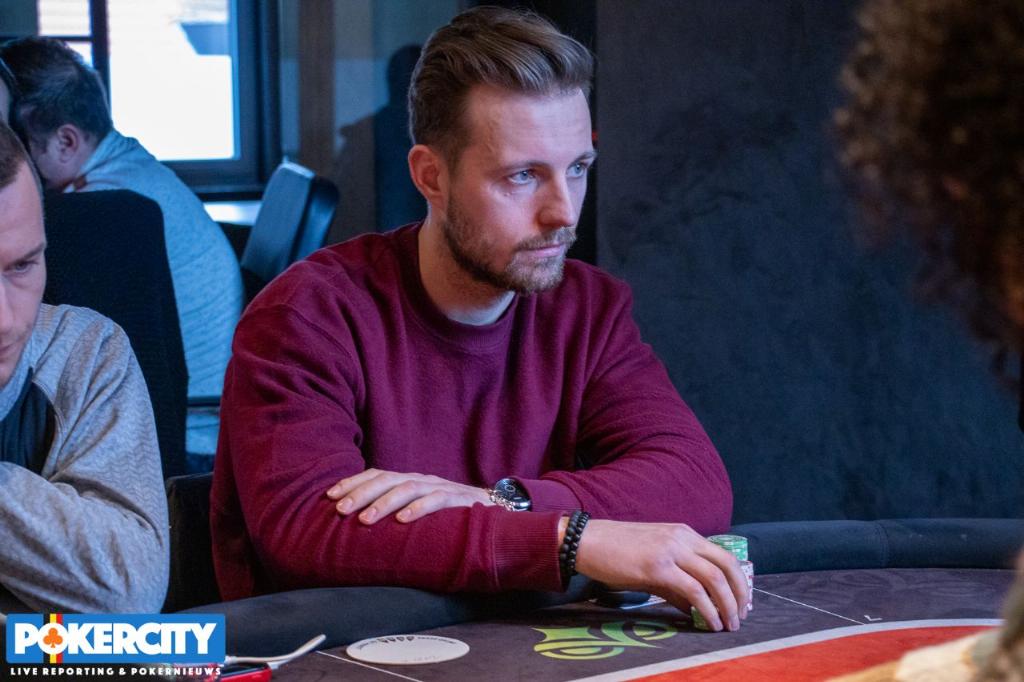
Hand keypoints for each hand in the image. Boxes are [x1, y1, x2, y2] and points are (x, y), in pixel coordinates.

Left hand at [326, 468, 491, 523]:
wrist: (497, 511)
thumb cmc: (451, 516)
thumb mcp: (419, 510)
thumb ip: (396, 512)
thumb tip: (359, 524)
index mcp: (410, 480)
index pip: (377, 474)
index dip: (353, 483)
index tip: (330, 497)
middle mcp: (423, 479)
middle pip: (387, 479)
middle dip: (361, 493)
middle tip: (340, 510)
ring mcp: (441, 487)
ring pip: (408, 488)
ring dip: (384, 503)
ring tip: (365, 520)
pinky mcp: (460, 500)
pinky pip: (437, 501)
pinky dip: (419, 509)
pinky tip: (403, 520)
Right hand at [574, 520, 749, 631]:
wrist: (587, 541)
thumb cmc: (616, 552)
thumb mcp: (653, 561)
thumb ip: (676, 581)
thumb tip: (696, 608)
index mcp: (683, 533)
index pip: (723, 555)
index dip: (738, 580)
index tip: (741, 601)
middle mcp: (682, 538)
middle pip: (726, 564)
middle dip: (739, 593)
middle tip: (740, 616)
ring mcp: (671, 550)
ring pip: (714, 577)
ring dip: (727, 605)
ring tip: (729, 624)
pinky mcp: (658, 567)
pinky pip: (694, 590)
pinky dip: (708, 609)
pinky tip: (710, 623)